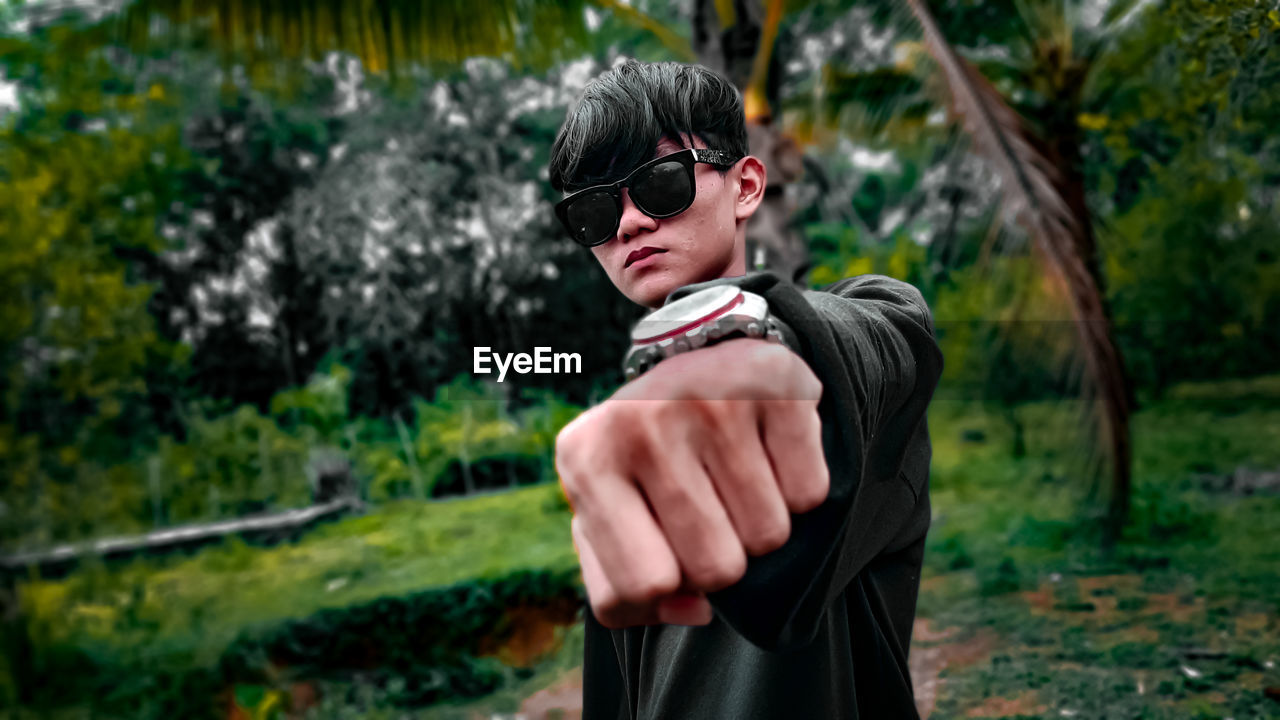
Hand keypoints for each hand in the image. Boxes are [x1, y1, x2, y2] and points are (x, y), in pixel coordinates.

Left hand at [556, 338, 828, 628]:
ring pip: (769, 535)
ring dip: (762, 526)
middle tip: (710, 511)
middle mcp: (640, 420)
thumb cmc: (648, 460)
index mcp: (586, 461)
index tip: (668, 548)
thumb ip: (624, 590)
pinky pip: (809, 494)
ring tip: (736, 480)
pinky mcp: (774, 387)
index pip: (643, 585)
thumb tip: (694, 610)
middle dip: (723, 559)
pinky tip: (768, 455)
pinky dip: (797, 490)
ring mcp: (709, 398)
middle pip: (716, 568)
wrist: (697, 358)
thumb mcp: (608, 518)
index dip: (670, 585)